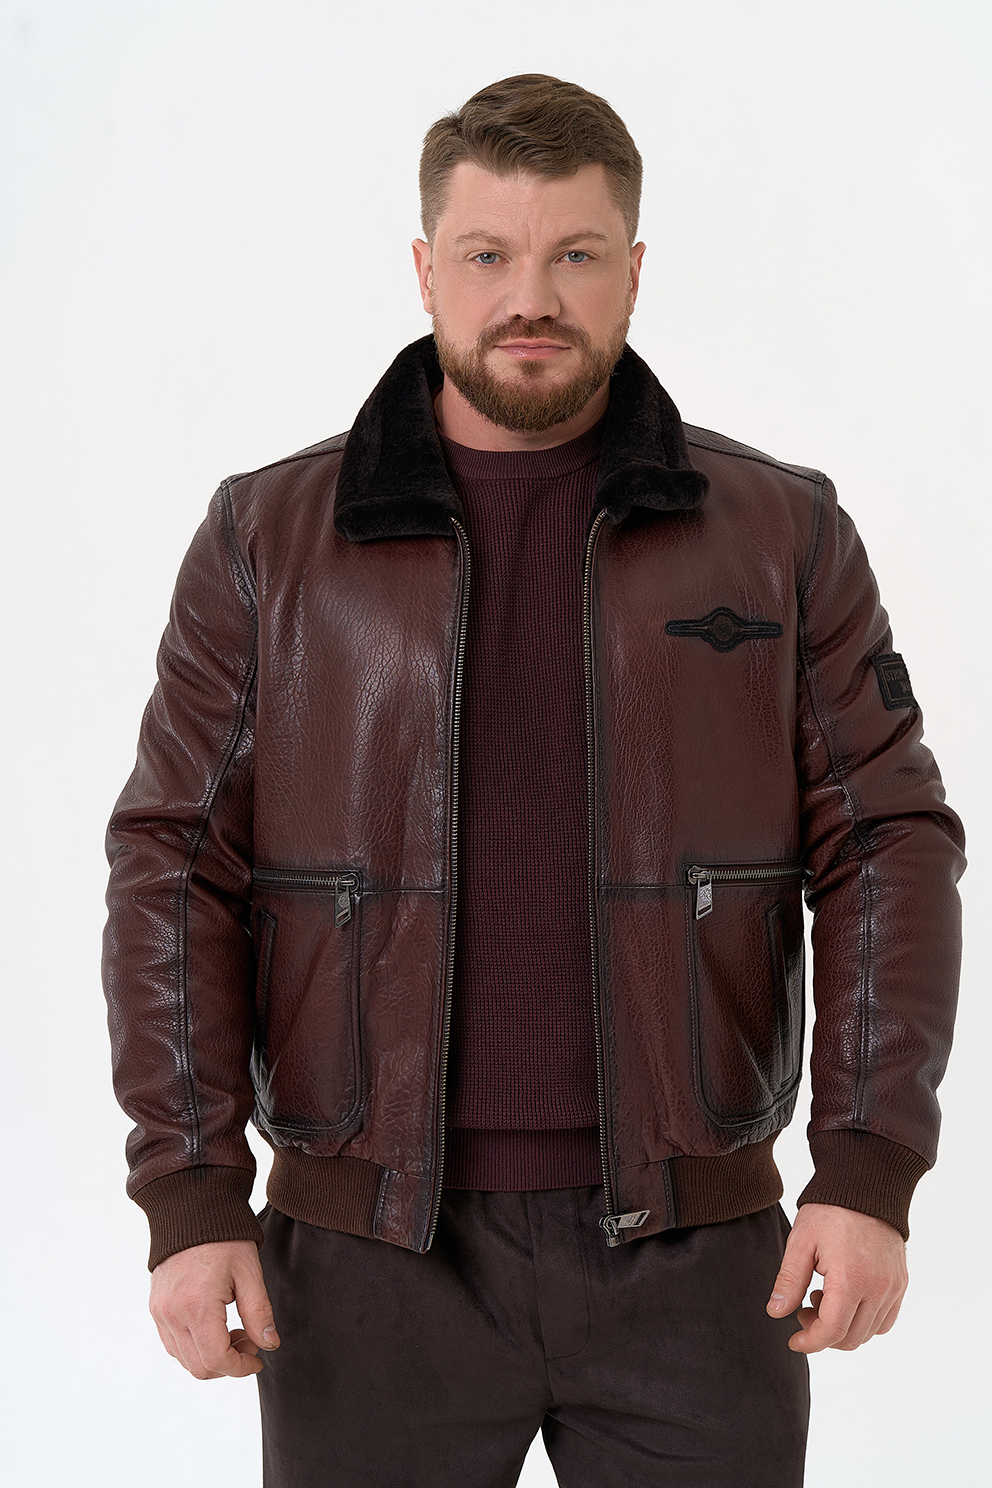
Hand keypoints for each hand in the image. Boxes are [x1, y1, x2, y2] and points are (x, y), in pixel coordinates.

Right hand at [150, 1239, 279, 1378]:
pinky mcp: (156, 1308)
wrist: (191, 1210)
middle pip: (199, 1366)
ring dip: (211, 1357)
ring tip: (235, 1330)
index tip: (258, 1358)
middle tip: (250, 1340)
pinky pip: (172, 1344)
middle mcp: (172, 1314)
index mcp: (197, 1305)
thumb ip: (259, 1312)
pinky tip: (215, 1327)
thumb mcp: (249, 1272)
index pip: (216, 1359)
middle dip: (229, 1364)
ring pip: (184, 1359)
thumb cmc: (224, 1238)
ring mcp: (160, 1312)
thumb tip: (269, 1345)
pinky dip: (195, 1347)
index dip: (241, 1368)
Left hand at [766, 1202, 907, 1352]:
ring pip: (869, 1333)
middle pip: (851, 1338)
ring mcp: (893, 1287)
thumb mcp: (801, 1242)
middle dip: (823, 1334)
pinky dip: (864, 1322)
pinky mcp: (901, 1283)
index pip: (832, 1331)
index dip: (810, 1343)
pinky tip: (846, 1299)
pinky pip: (885, 1320)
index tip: (793, 1341)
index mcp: (851, 1279)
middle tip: (803, 1309)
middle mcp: (878, 1288)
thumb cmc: (830, 1212)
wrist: (865, 1186)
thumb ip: (789, 1281)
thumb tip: (776, 1313)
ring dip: (843, 1328)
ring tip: (822, 1297)